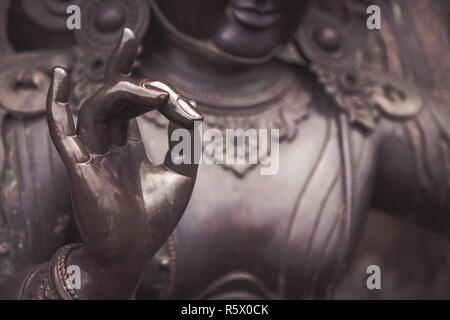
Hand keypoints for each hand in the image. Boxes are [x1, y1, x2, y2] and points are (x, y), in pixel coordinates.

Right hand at [46, 28, 202, 297]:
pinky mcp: (80, 169)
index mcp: (126, 147)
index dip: (155, 92)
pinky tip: (62, 77)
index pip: (131, 106)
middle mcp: (106, 145)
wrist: (133, 254)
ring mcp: (91, 155)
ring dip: (123, 92)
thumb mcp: (184, 172)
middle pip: (110, 96)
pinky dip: (58, 105)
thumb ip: (187, 137)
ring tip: (153, 91)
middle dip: (123, 66)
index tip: (181, 102)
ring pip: (97, 108)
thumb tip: (188, 103)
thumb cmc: (155, 218)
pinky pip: (62, 132)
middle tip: (133, 34)